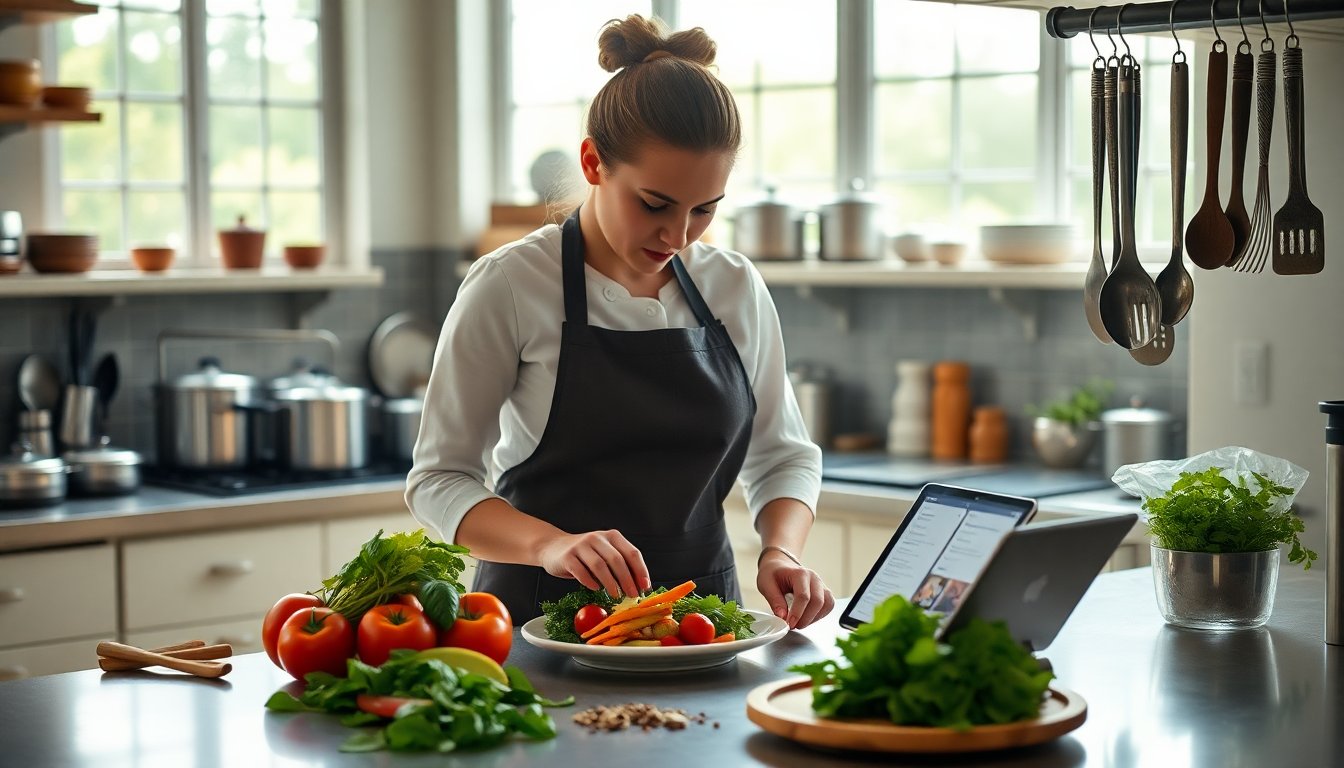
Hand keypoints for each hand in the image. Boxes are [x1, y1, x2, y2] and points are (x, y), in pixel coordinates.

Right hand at [536, 529, 650, 598]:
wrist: (553, 547)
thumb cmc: (584, 556)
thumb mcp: (604, 554)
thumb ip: (620, 565)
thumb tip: (639, 586)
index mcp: (612, 536)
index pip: (632, 553)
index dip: (641, 571)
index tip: (645, 586)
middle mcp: (597, 538)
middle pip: (617, 560)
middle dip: (627, 580)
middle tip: (632, 595)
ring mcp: (581, 546)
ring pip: (600, 565)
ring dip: (610, 583)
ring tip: (616, 595)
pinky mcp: (567, 556)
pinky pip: (581, 572)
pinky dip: (590, 582)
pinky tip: (595, 588)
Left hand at [757, 553, 833, 629]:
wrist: (780, 566)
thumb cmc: (774, 573)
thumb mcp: (766, 584)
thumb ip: (774, 600)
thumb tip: (783, 617)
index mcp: (800, 573)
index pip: (803, 596)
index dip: (797, 613)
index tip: (789, 623)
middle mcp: (814, 578)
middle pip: (818, 601)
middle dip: (806, 618)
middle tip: (793, 625)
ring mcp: (821, 585)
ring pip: (827, 604)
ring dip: (814, 618)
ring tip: (800, 622)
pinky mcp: (824, 592)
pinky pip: (829, 606)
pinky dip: (819, 615)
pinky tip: (807, 618)